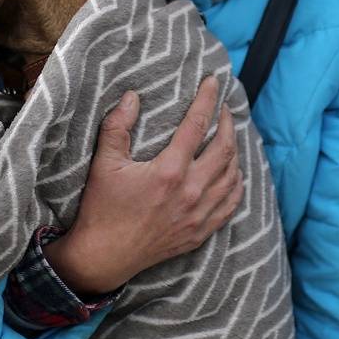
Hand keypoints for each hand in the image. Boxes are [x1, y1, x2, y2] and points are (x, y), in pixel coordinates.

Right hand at [47, 77, 242, 297]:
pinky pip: (231, 204)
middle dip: (228, 123)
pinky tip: (234, 173)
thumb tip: (131, 96)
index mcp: (169, 171)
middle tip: (224, 109)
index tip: (213, 82)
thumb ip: (117, 126)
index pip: (197, 125)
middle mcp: (191, 192)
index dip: (207, 99)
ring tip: (229, 136)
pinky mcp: (201, 232)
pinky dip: (237, 184)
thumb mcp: (104, 164)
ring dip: (235, 151)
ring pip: (233, 176)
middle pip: (225, 149)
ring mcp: (199, 214)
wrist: (105, 256)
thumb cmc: (102, 208)